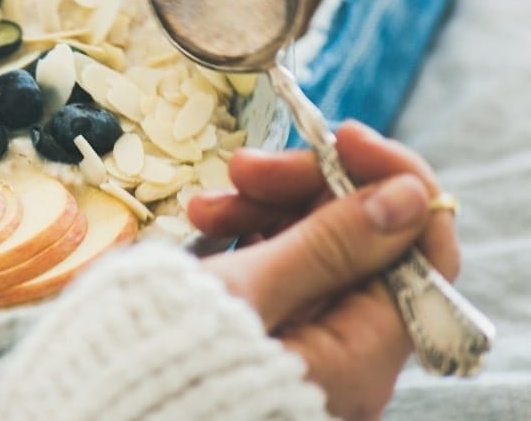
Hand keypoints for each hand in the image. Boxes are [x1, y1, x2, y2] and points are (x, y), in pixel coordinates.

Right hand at [189, 121, 459, 419]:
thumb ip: (330, 243)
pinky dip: (251, 241)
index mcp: (361, 356)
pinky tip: (206, 226)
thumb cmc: (170, 362)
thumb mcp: (247, 292)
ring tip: (204, 204)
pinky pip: (285, 275)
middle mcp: (350, 359)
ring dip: (268, 210)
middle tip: (241, 167)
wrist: (106, 411)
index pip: (424, 250)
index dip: (390, 180)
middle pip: (365, 244)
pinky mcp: (275, 342)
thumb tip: (410, 196)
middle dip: (307, 191)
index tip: (339, 137)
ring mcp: (313, 351)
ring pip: (319, 252)